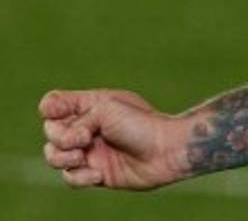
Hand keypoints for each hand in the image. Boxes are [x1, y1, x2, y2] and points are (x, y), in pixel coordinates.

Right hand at [39, 88, 188, 188]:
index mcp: (90, 104)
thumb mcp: (105, 110)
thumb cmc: (140, 124)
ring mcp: (89, 150)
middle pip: (50, 132)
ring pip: (54, 157)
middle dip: (61, 136)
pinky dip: (80, 177)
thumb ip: (77, 121)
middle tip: (84, 138)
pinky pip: (70, 177)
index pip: (54, 103)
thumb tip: (62, 142)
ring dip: (63, 157)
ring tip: (83, 157)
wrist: (164, 150)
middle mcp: (86, 126)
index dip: (49, 108)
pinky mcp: (94, 172)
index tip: (56, 112)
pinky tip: (99, 174)